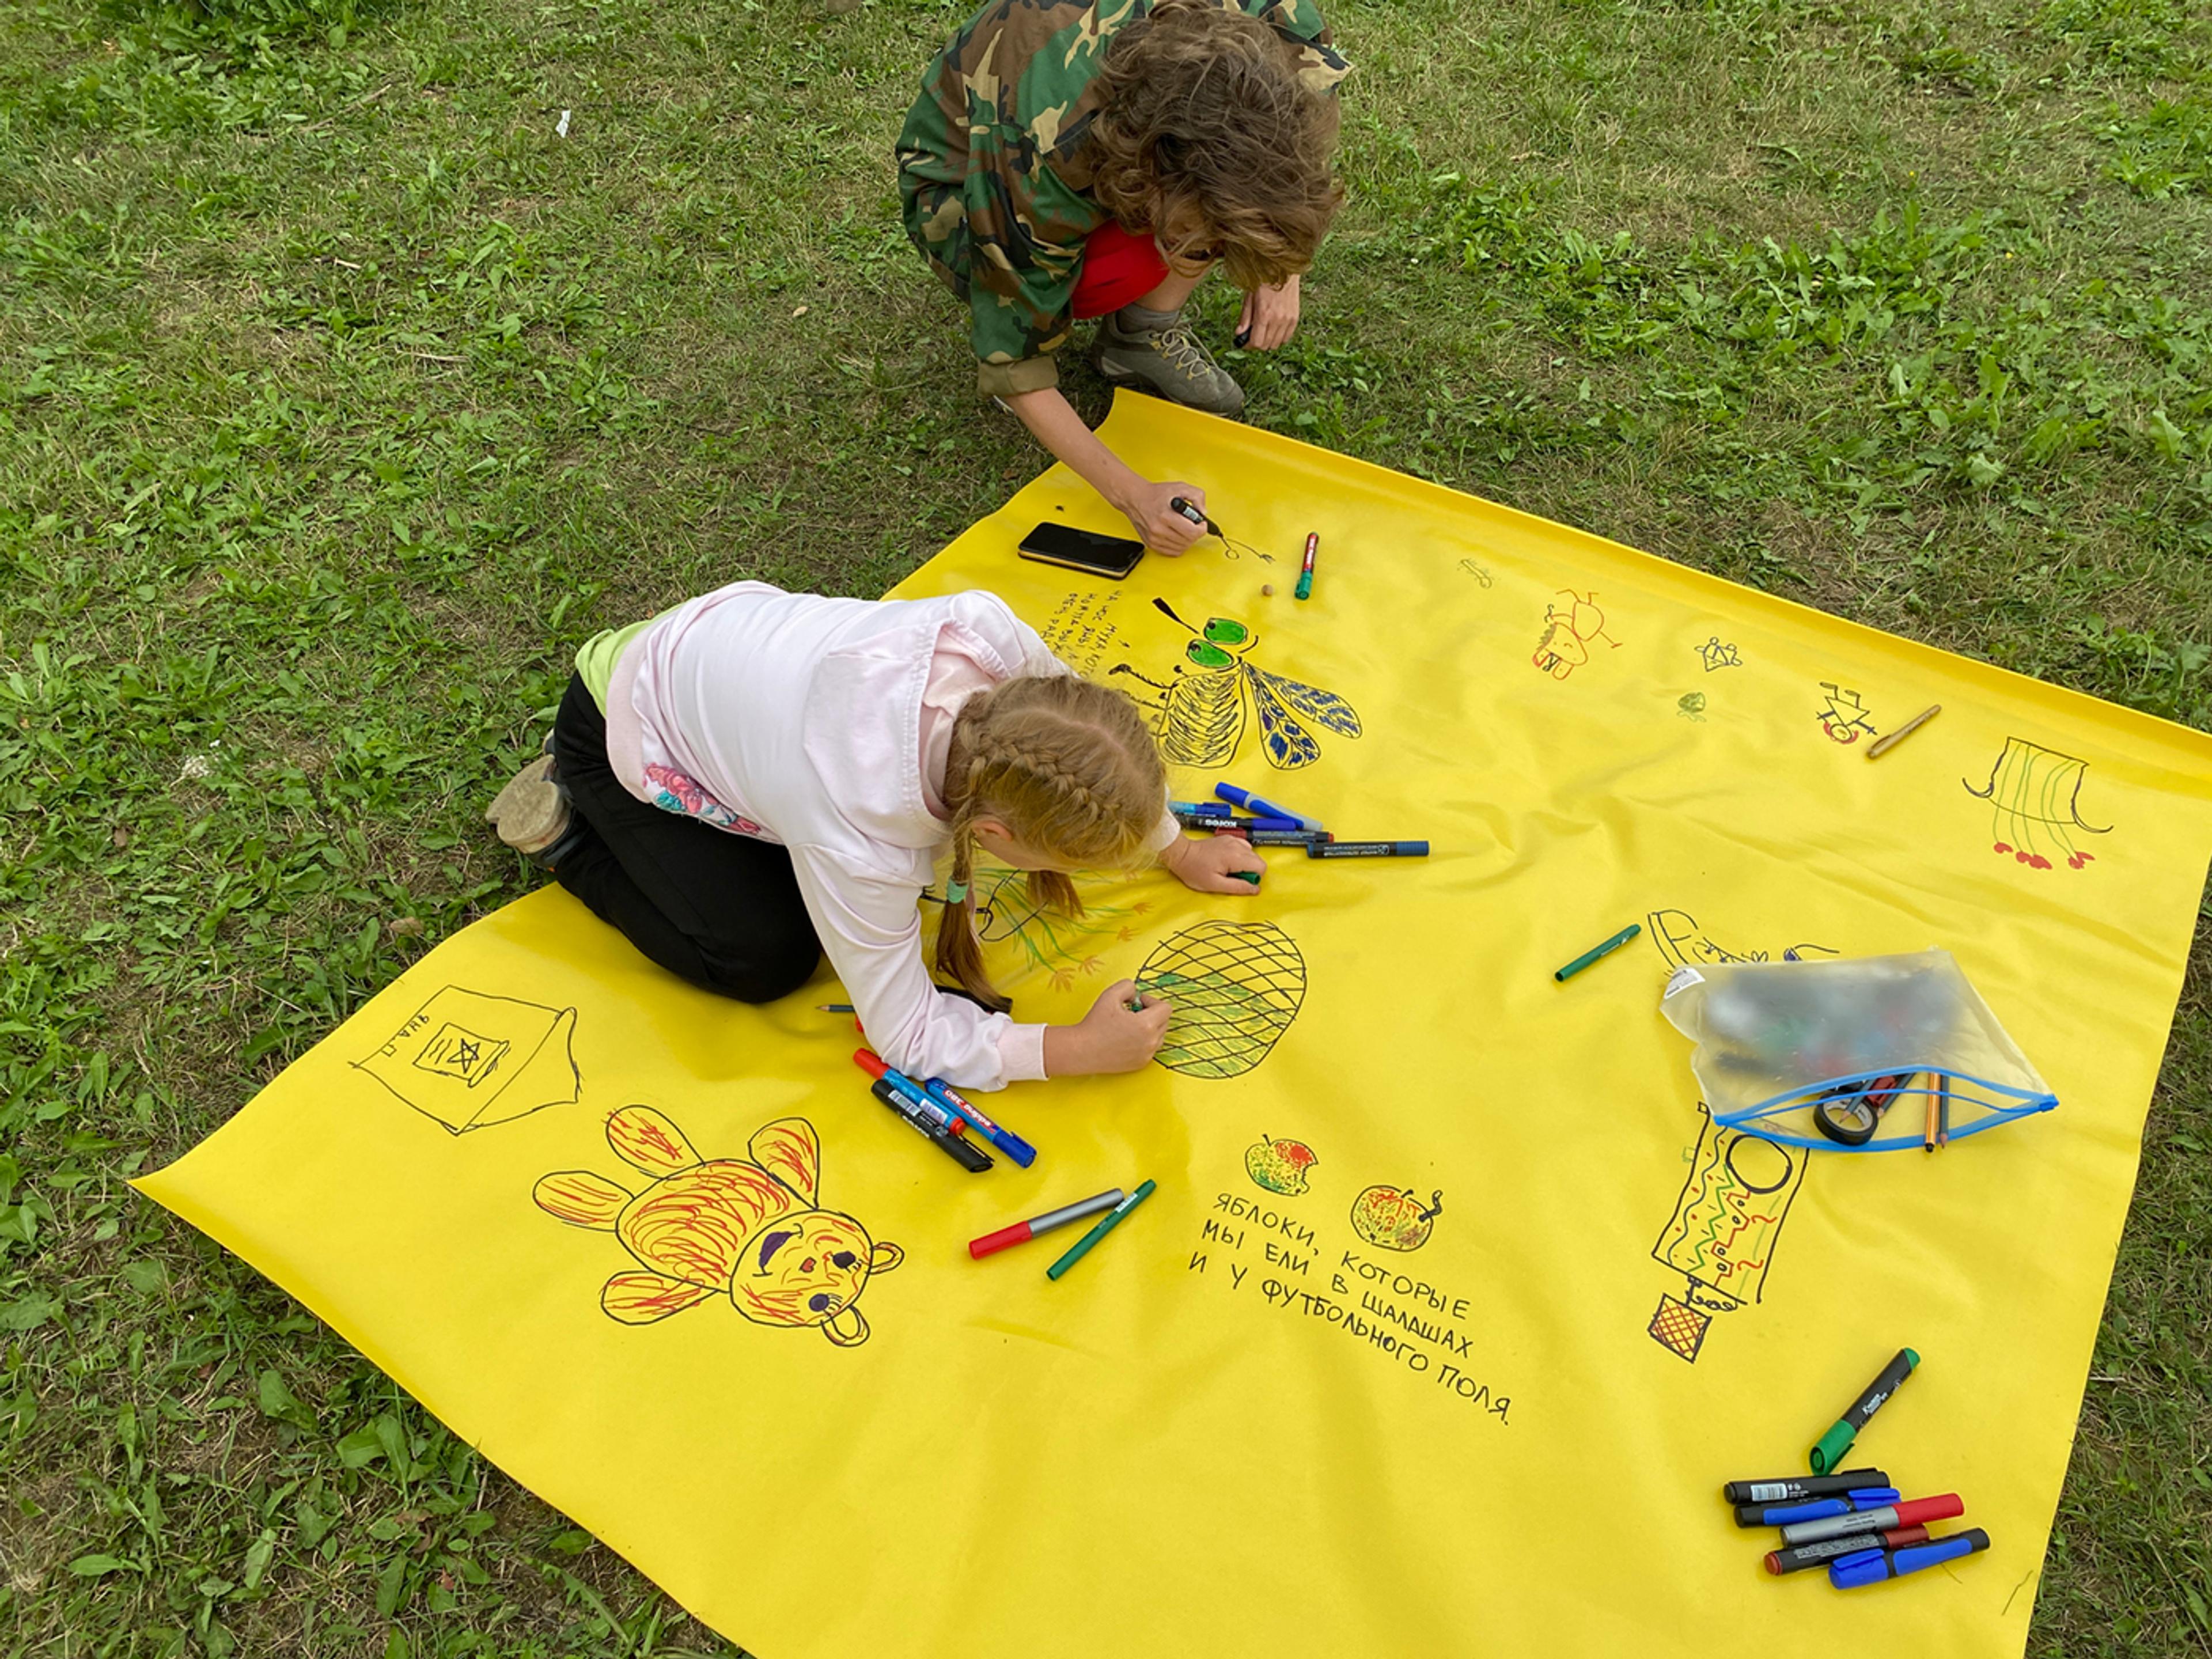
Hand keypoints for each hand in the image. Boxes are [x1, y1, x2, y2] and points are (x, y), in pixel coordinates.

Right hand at [1043, 979, 1172, 1075]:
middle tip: (1131, 1013)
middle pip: (1164, 1021)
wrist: (1082, 1050)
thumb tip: (1136, 994)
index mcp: (1147, 1025)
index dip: (1151, 1001)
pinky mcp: (1141, 1064)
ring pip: (1159, 1035)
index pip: (1166, 1008)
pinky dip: (1143, 1041)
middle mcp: (1151, 1042)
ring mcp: (1147, 1055)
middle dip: (1151, 1013)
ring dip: (1149, 1028)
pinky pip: (1151, 1048)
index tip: (1137, 1003)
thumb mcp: (1110, 995)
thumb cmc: (1095, 1024)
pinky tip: (1126, 1038)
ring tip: (1129, 1026)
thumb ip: (1128, 986)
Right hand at [1117, 480, 1208, 554]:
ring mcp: (1154, 539)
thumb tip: (1203, 512)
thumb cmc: (1156, 494)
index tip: (1201, 523)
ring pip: (1182, 548)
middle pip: (1189, 541)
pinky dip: (1179, 546)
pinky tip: (1178, 535)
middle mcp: (1159, 529)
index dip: (1202, 528)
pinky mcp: (1152, 544)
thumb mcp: (1180, 487)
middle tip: (1193, 524)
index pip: (1192, 532)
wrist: (1135, 498)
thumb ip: (1197, 496)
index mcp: (1166, 515)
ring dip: (1188, 540)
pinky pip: (1173, 552)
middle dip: (1195, 533)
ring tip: (1185, 528)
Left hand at [1159, 832, 1265, 893]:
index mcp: (1235, 856)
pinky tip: (1227, 862)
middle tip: (1231, 877)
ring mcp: (1232, 840)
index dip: (1254, 877)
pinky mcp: (1228, 839)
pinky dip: (1240, 856)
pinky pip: (1243, 848)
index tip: (1240, 882)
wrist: (1181, 854)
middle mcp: (1236, 845)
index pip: (1261, 866)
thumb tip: (1255, 889)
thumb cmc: (1194, 870)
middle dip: (1249, 871)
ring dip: (1244, 864)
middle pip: (1257, 860)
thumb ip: (1238, 887)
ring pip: (1251, 854)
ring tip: (1228, 870)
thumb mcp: (1215, 885)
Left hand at [1235, 275, 1300, 350]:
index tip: (1244, 343)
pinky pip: (1287, 337)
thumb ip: (1245, 318)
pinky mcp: (1295, 317)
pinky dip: (1279, 338)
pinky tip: (1273, 330)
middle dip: (1257, 344)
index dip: (1248, 345)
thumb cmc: (1264, 280)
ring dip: (1268, 342)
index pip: (1256, 342)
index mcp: (1264, 314)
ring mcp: (1288, 319)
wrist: (1282, 269)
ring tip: (1262, 333)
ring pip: (1277, 344)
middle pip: (1266, 346)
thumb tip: (1239, 333)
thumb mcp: (1249, 297)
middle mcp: (1277, 319)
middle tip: (1252, 336)